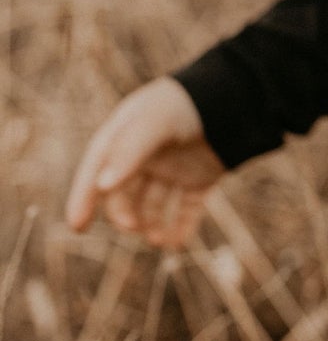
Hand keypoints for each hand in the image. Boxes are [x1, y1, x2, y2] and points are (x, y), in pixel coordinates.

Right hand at [65, 77, 225, 249]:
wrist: (238, 97)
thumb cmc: (188, 104)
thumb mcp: (156, 122)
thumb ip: (129, 151)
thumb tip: (103, 186)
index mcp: (126, 135)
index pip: (96, 169)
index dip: (84, 197)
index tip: (77, 226)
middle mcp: (146, 154)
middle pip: (122, 192)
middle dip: (123, 213)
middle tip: (132, 226)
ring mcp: (173, 167)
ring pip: (152, 204)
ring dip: (149, 224)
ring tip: (155, 238)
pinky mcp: (199, 178)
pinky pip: (186, 209)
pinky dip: (181, 228)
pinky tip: (176, 244)